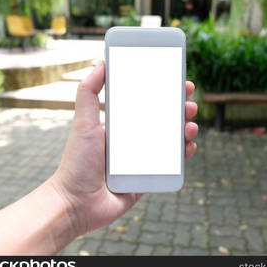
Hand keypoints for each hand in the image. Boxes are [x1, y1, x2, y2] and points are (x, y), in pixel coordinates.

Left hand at [49, 61, 198, 236]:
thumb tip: (100, 63)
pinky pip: (170, 165)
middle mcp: (132, 141)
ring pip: (170, 142)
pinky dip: (183, 155)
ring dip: (185, 131)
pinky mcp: (147, 179)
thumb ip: (88, 93)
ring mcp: (142, 161)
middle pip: (163, 121)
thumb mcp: (84, 123)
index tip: (179, 82)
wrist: (76, 203)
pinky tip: (189, 146)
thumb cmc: (77, 163)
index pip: (147, 104)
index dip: (164, 93)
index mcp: (120, 126)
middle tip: (189, 104)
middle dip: (180, 111)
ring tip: (190, 125)